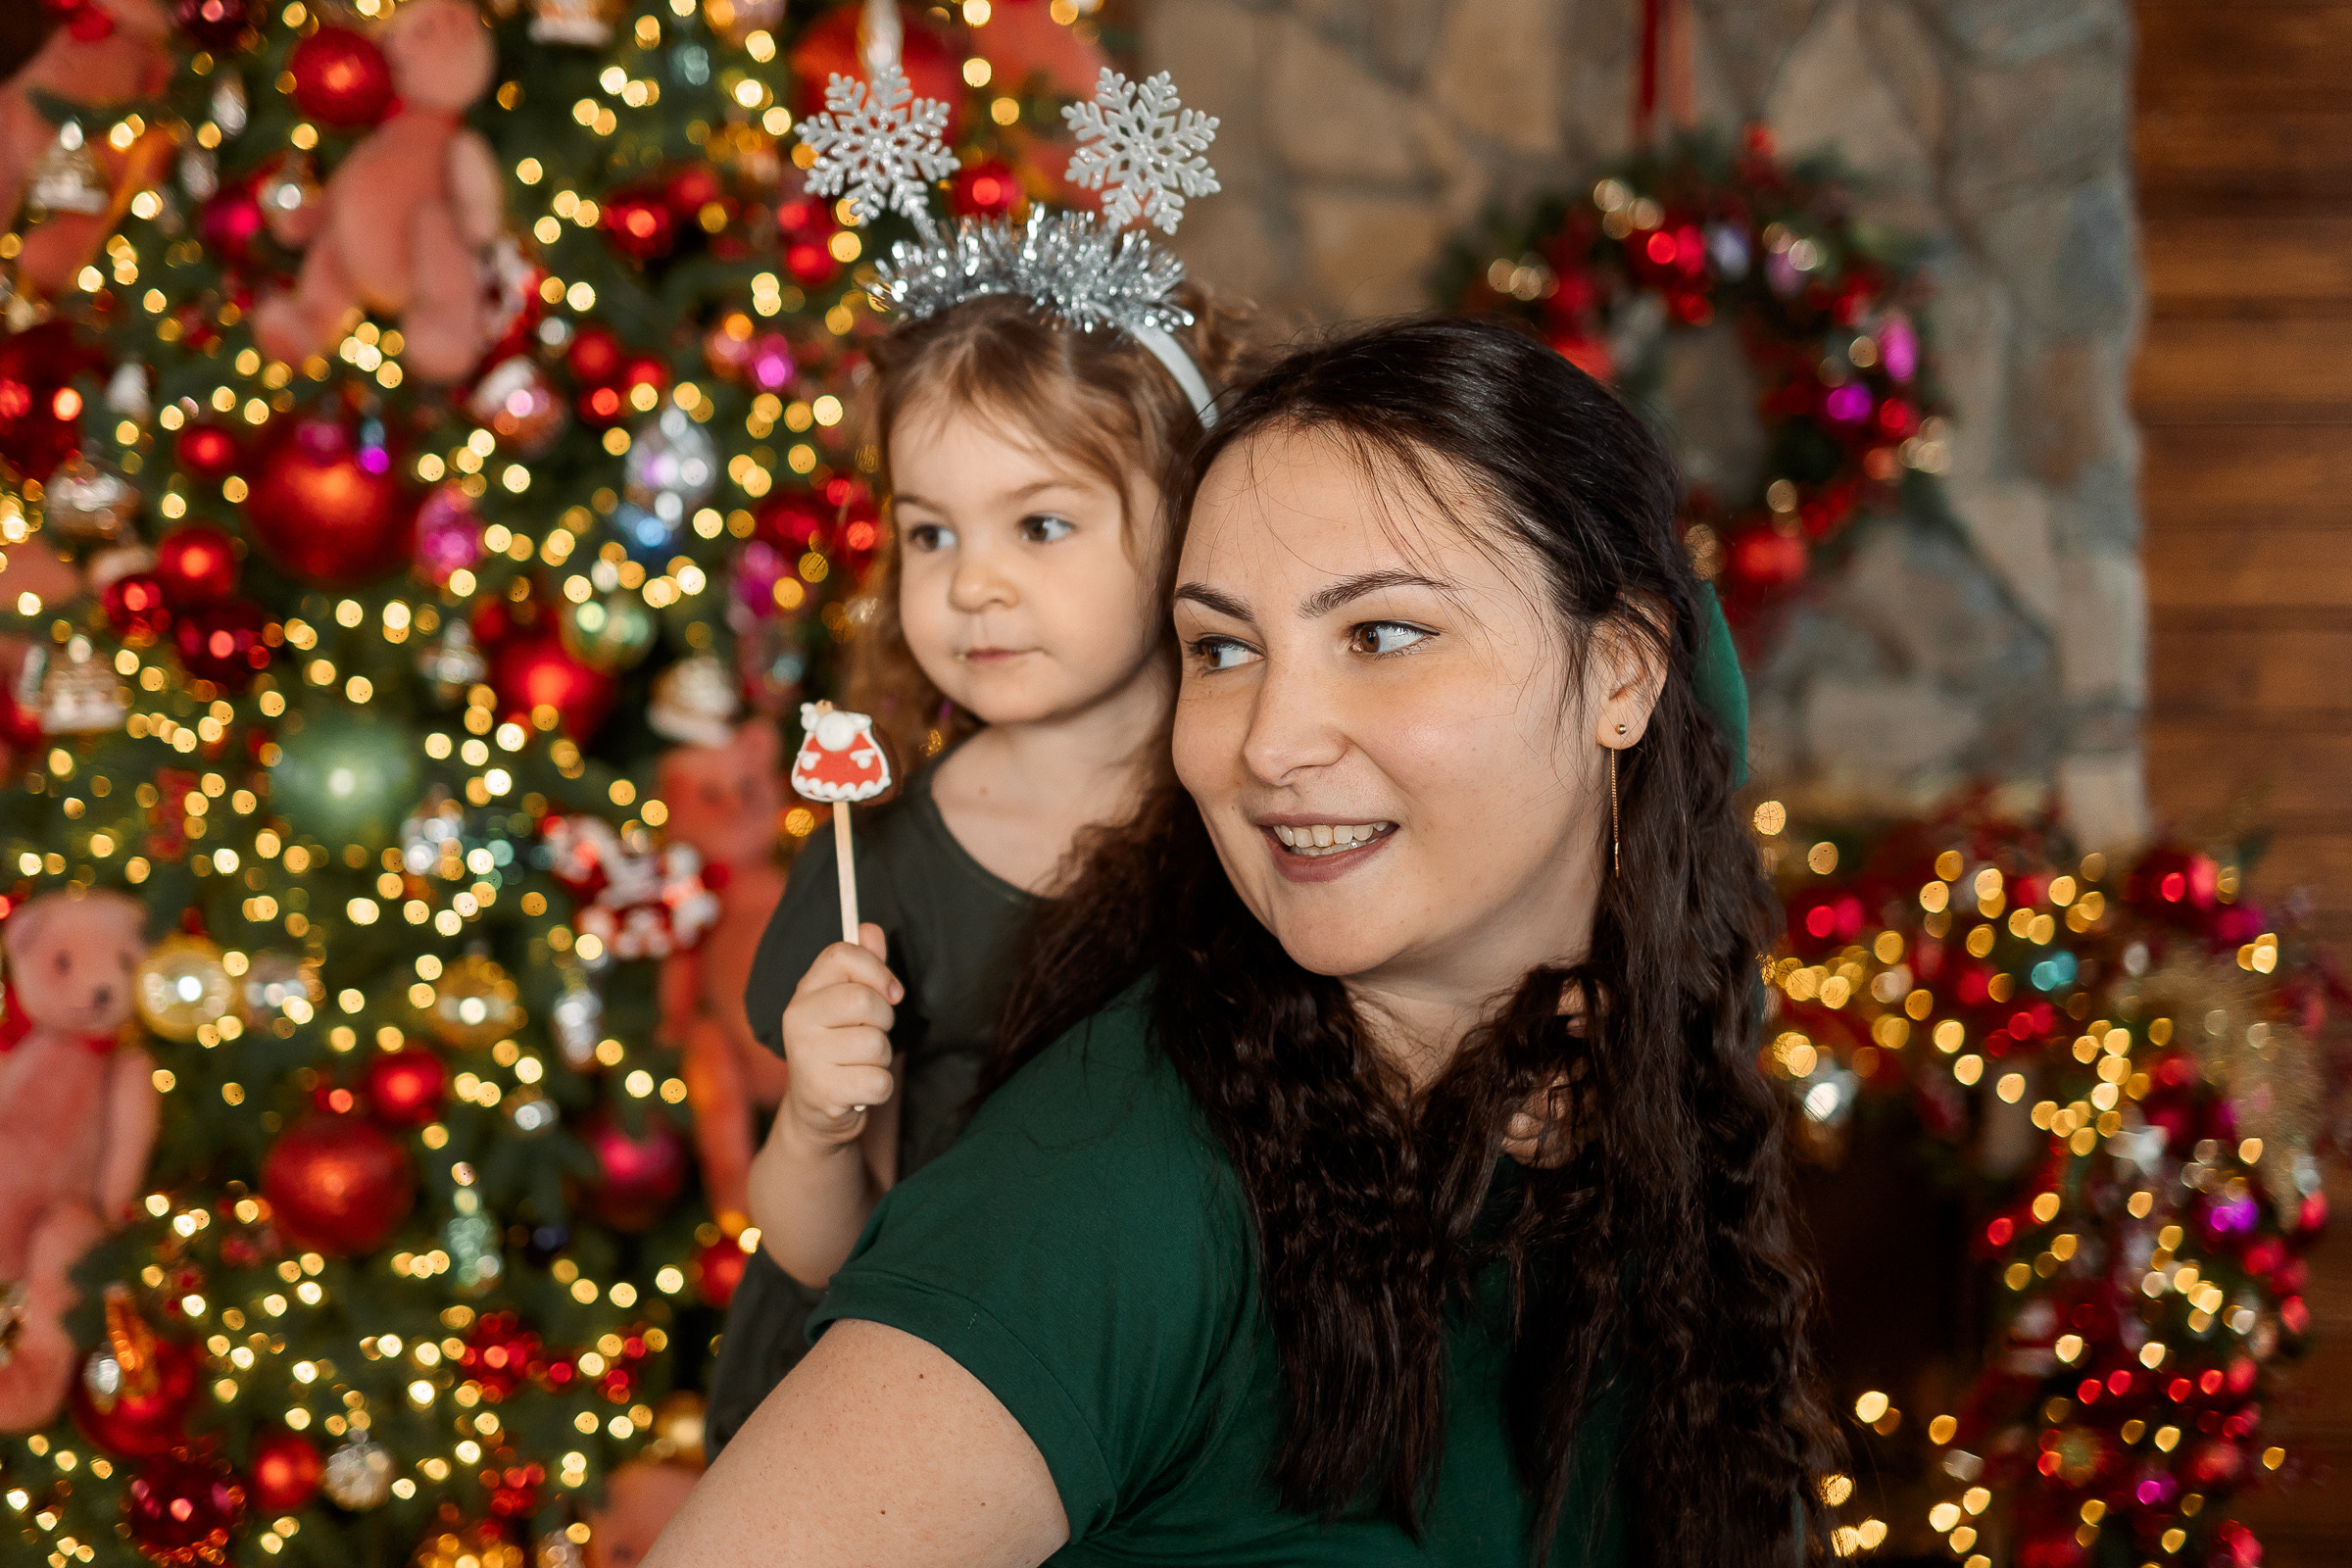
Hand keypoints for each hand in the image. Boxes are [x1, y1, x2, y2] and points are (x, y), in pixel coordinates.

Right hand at [780, 923, 902, 1147]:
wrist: (818, 1110)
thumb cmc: (841, 1046)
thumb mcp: (847, 1003)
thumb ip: (862, 965)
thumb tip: (870, 930)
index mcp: (804, 992)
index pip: (841, 954)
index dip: (877, 969)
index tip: (891, 991)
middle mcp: (797, 1020)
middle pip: (864, 1001)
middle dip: (884, 1020)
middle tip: (871, 1034)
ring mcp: (806, 1058)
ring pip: (876, 1044)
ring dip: (881, 1058)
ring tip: (860, 1064)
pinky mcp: (823, 1093)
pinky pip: (879, 1081)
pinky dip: (880, 1088)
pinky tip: (859, 1090)